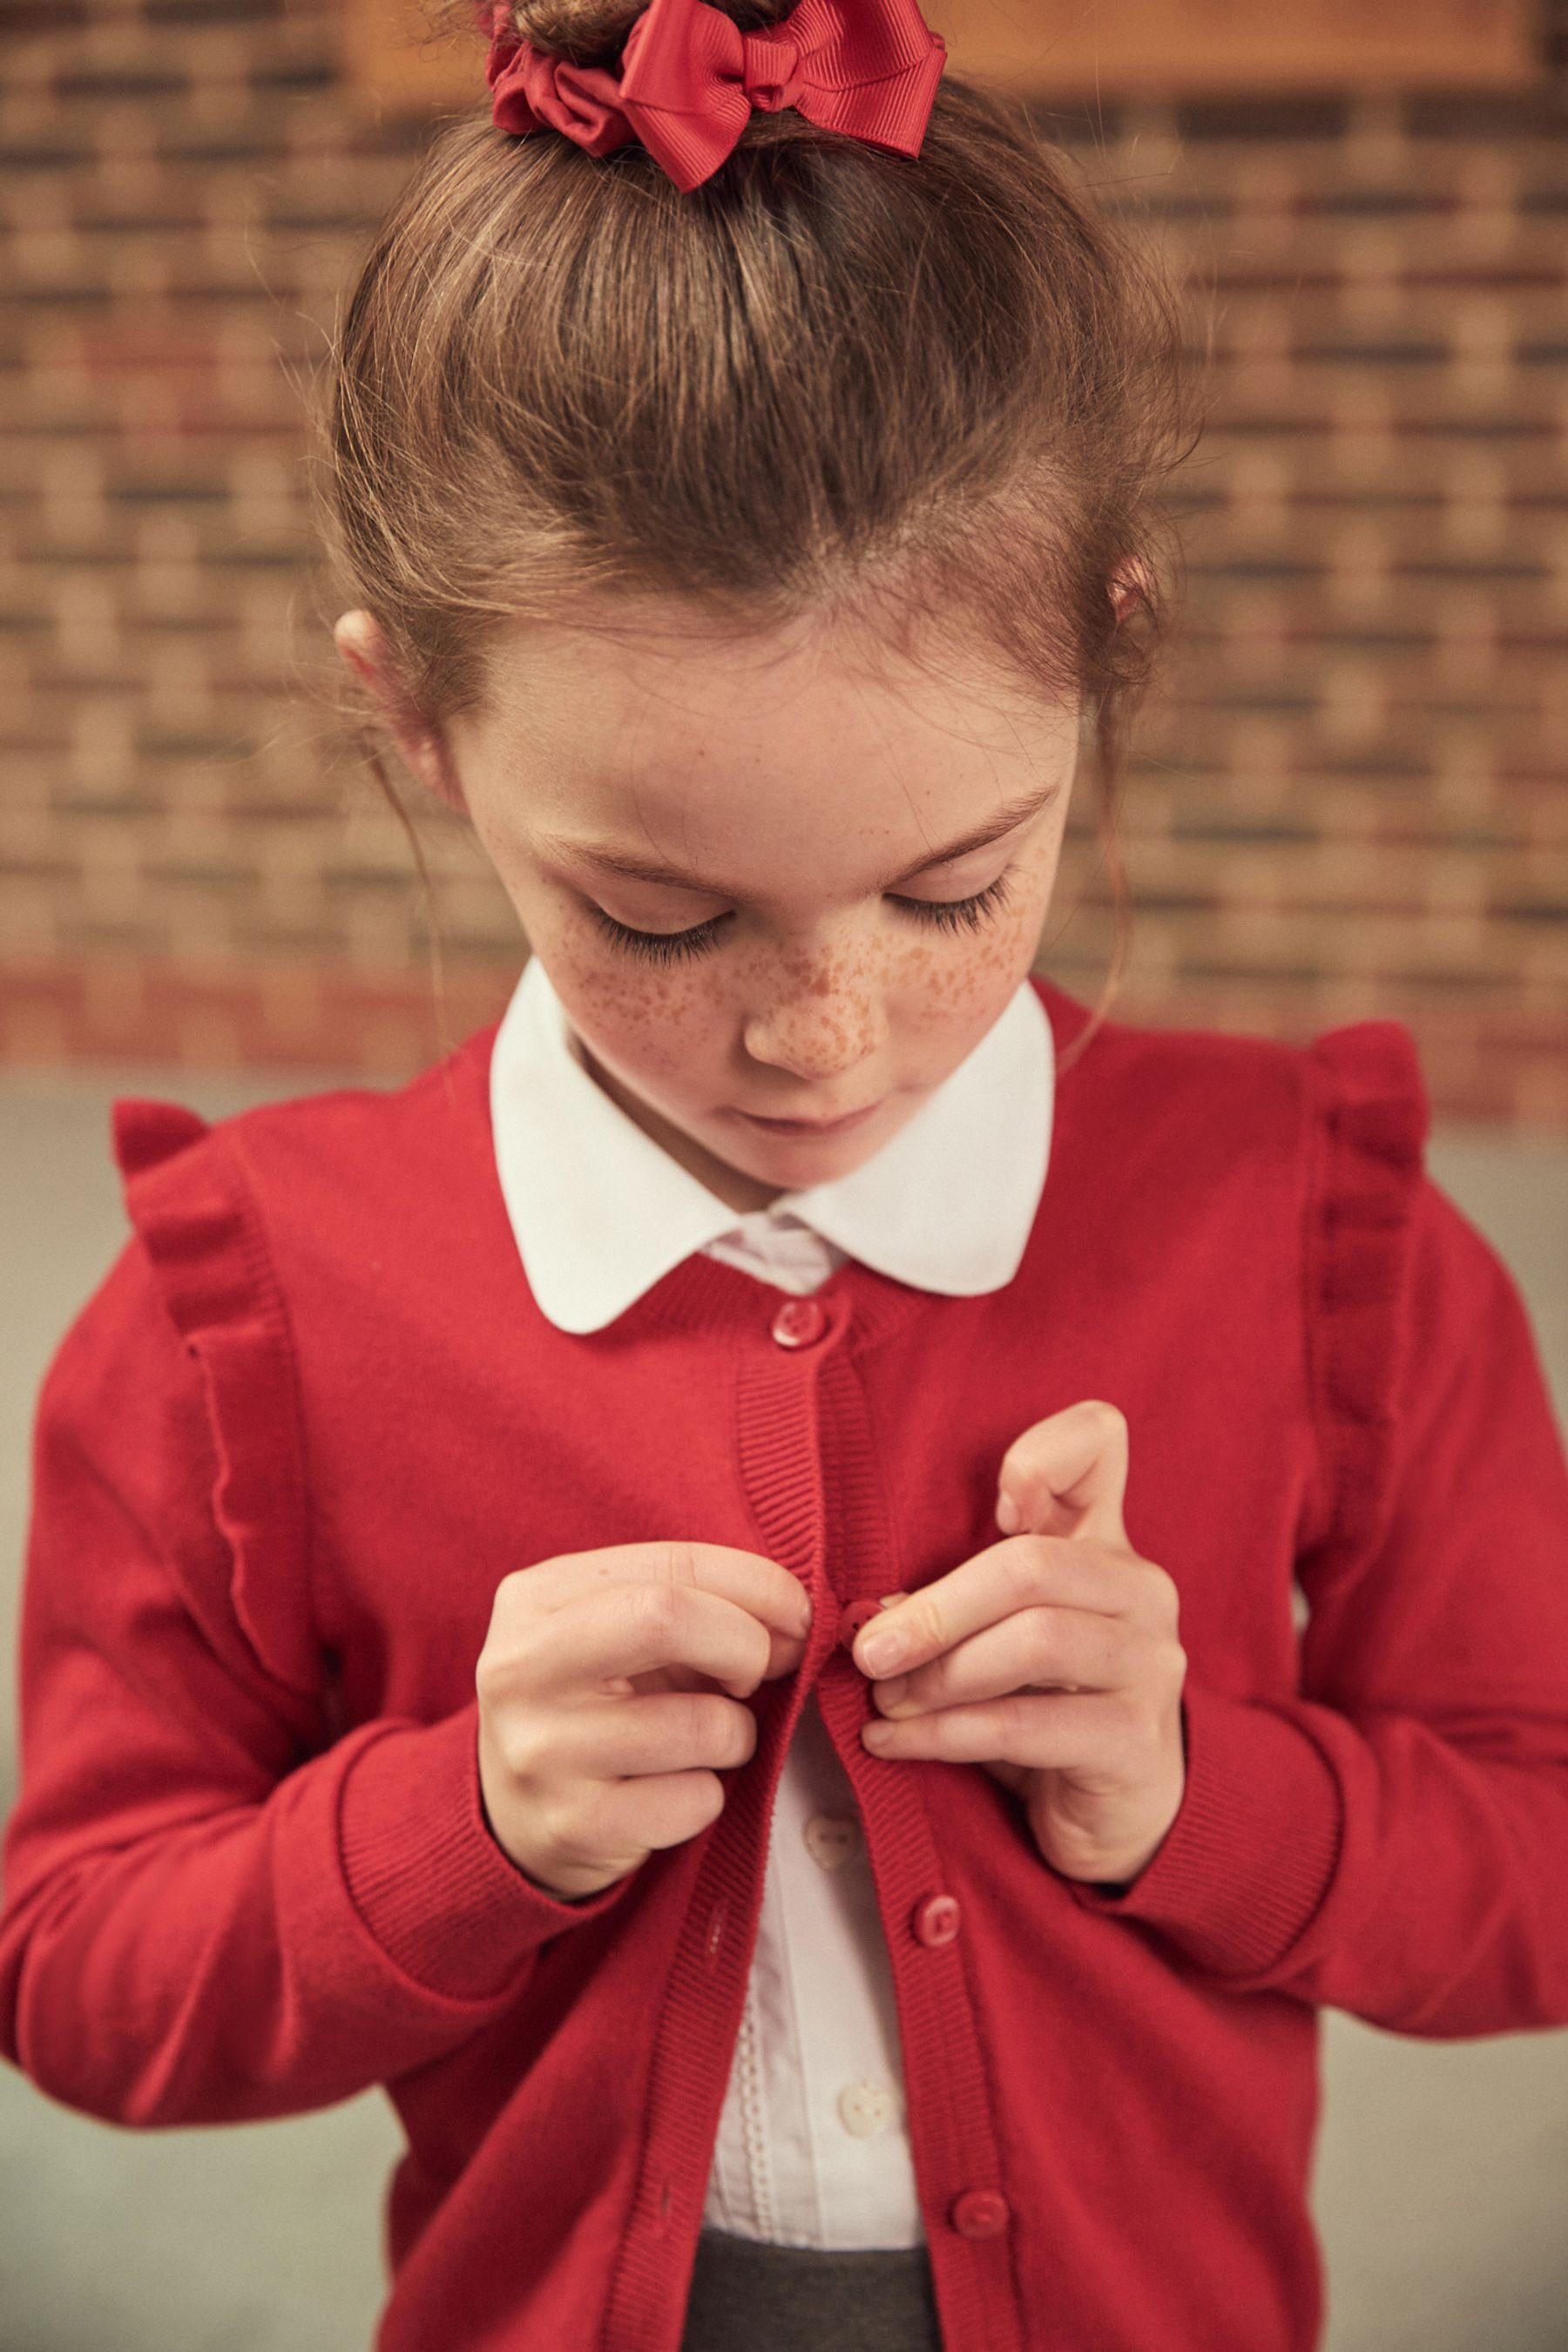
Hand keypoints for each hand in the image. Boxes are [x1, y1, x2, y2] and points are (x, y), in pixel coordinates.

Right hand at [476, 1542, 811, 1901]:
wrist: (513, 1816)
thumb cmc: (598, 1702)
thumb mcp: (624, 1632)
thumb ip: (702, 1603)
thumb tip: (797, 1622)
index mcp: (538, 1596)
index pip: (673, 1565)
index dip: (759, 1587)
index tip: (796, 1616)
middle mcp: (522, 1666)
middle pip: (668, 1619)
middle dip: (746, 1646)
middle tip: (755, 1675)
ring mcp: (540, 1750)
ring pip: (701, 1724)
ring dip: (737, 1733)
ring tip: (707, 1739)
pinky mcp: (572, 1825)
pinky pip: (695, 1800)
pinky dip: (710, 1794)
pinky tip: (674, 1789)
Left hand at [853, 1402, 1186, 1888]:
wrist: (1110, 1810)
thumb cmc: (1041, 1702)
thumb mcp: (1003, 1631)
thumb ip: (957, 1595)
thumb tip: (873, 1610)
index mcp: (1103, 1542)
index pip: (1099, 1442)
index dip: (1043, 1452)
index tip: (993, 1507)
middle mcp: (1140, 1589)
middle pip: (1032, 1565)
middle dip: (935, 1610)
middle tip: (868, 1650)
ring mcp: (1149, 1663)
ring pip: (1034, 1642)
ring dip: (938, 1675)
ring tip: (884, 1699)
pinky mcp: (1135, 1739)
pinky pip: (1025, 1725)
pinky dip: (943, 1734)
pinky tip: (891, 1741)